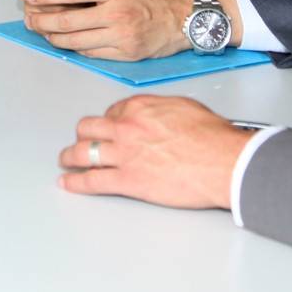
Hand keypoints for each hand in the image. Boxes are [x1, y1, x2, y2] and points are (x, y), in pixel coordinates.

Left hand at [19, 0, 196, 59]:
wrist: (192, 17)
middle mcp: (117, 14)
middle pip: (66, 21)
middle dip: (41, 20)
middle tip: (29, 18)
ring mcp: (121, 36)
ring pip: (75, 41)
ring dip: (53, 37)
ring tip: (42, 31)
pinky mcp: (126, 53)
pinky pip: (91, 53)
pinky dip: (74, 47)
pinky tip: (66, 40)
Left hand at [57, 95, 252, 208]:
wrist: (225, 162)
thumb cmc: (215, 139)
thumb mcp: (187, 108)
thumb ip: (163, 110)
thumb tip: (158, 116)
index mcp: (140, 108)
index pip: (112, 112)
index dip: (109, 122)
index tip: (109, 128)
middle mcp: (126, 127)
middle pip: (90, 128)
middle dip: (84, 134)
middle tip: (81, 140)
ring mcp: (124, 154)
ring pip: (83, 152)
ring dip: (70, 156)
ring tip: (65, 160)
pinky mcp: (128, 180)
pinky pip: (92, 180)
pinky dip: (76, 183)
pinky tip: (68, 183)